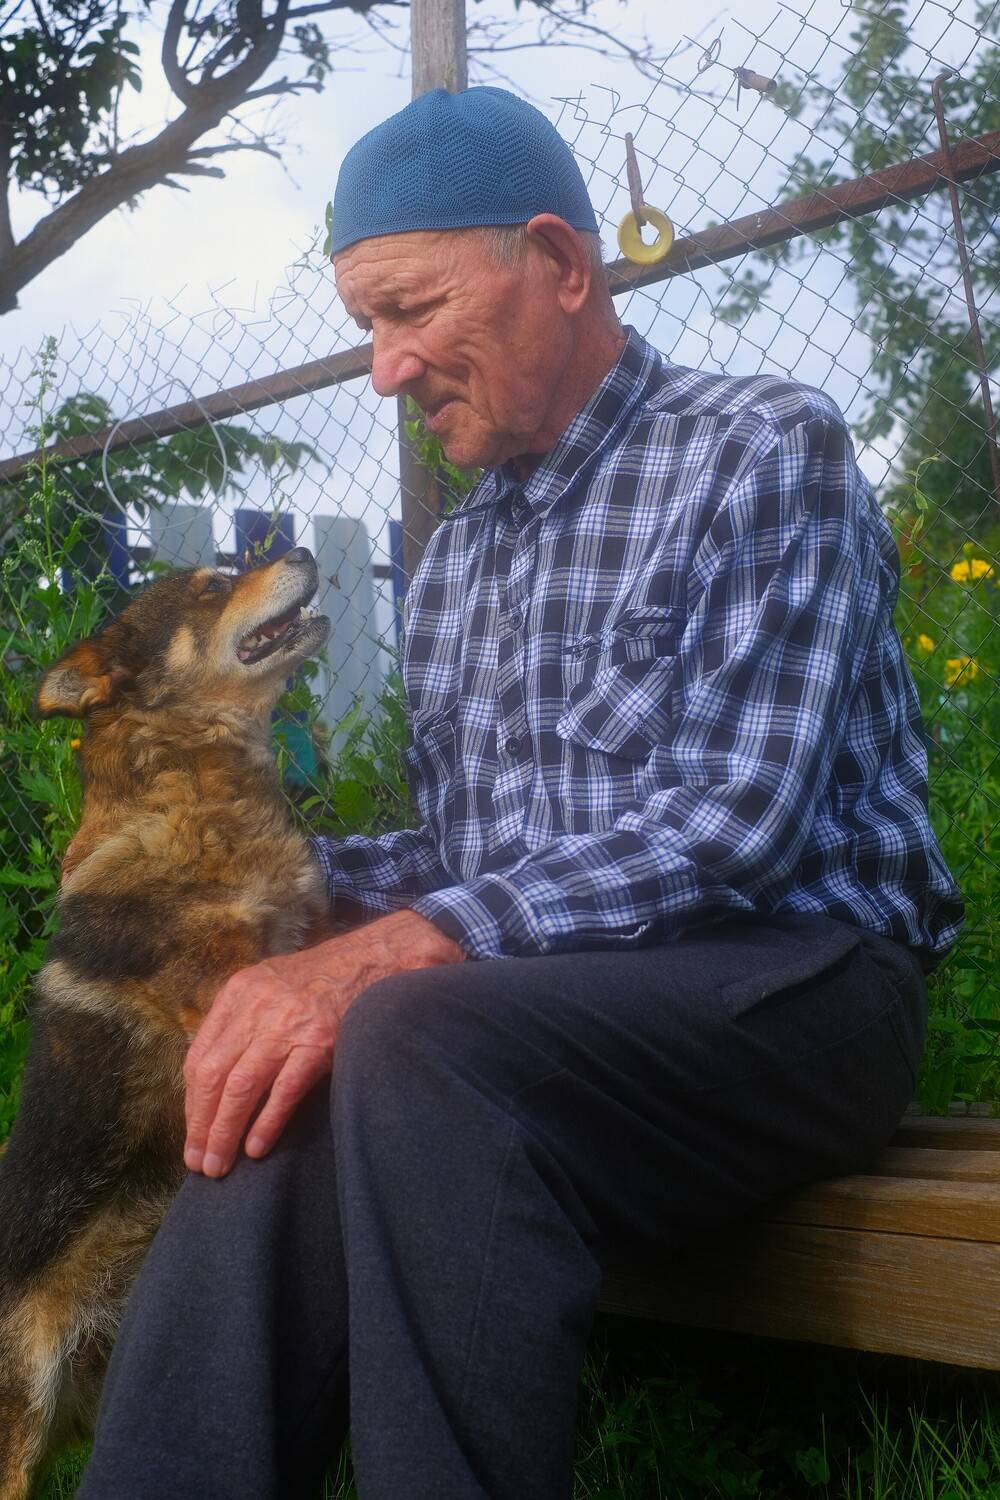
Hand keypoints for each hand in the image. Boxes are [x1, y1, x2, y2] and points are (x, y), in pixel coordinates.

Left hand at [182, 909, 464, 1177]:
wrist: (374, 957)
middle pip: (212, 1075)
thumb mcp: (269, 985)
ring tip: (218, 1165)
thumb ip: (241, 1021)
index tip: (193, 1133)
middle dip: (201, 1125)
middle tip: (198, 1163)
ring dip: (224, 1131)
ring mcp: (288, 1024)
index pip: (198, 1057)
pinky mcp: (319, 1042)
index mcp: (239, 993)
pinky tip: (256, 1149)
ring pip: (240, 1087)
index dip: (191, 1102)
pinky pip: (283, 1090)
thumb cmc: (321, 979)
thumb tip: (215, 1077)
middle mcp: (256, 1006)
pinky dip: (266, 1122)